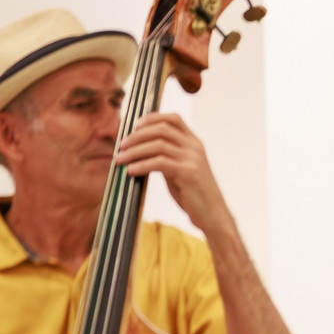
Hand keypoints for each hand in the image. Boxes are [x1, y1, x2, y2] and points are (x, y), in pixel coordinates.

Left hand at [117, 113, 232, 237]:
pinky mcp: (188, 173)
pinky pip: (159, 163)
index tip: (135, 126)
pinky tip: (131, 171)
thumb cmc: (194, 194)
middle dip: (137, 136)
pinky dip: (141, 165)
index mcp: (194, 143)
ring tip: (120, 159)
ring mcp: (193, 159)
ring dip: (135, 151)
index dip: (152, 118)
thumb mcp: (180, 169)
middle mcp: (195, 147)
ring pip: (158, 145)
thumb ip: (167, 157)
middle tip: (121, 145)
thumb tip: (141, 150)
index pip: (173, 119)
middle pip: (161, 129)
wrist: (212, 214)